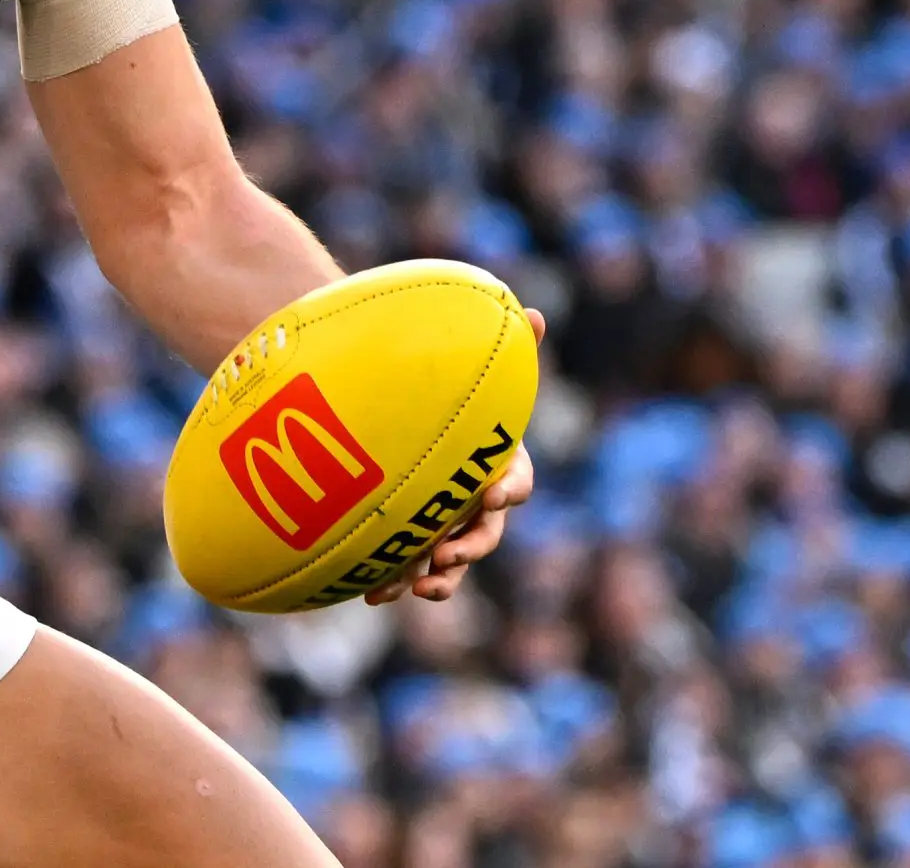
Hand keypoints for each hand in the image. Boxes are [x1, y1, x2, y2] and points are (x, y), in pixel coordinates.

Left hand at [367, 307, 545, 604]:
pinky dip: (393, 583)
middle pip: (484, 531)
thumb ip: (498, 349)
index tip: (492, 493)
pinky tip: (372, 593)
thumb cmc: (437, 387)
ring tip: (422, 588)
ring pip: (450, 559)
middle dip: (471, 545)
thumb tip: (536, 315)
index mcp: (492, 460)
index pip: (514, 479)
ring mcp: (441, 521)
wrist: (385, 406)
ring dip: (442, 577)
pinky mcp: (408, 538)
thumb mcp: (463, 366)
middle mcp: (471, 497)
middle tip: (448, 552)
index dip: (508, 488)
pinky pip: (406, 567)